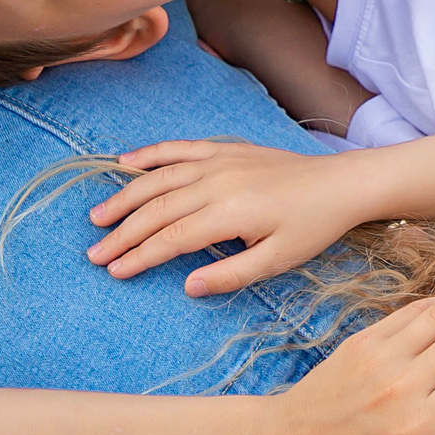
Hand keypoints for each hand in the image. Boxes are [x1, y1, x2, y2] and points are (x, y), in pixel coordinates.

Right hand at [89, 141, 373, 293]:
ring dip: (125, 196)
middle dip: (122, 233)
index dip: (139, 256)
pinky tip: (123, 162)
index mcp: (229, 212)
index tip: (114, 272)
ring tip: (97, 217)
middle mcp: (217, 181)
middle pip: (157, 209)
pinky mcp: (225, 149)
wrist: (340, 183)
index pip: (171, 238)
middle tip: (94, 254)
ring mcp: (219, 160)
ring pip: (159, 177)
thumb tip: (188, 286)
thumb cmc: (312, 226)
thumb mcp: (278, 260)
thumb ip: (231, 274)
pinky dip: (150, 154)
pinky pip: (179, 148)